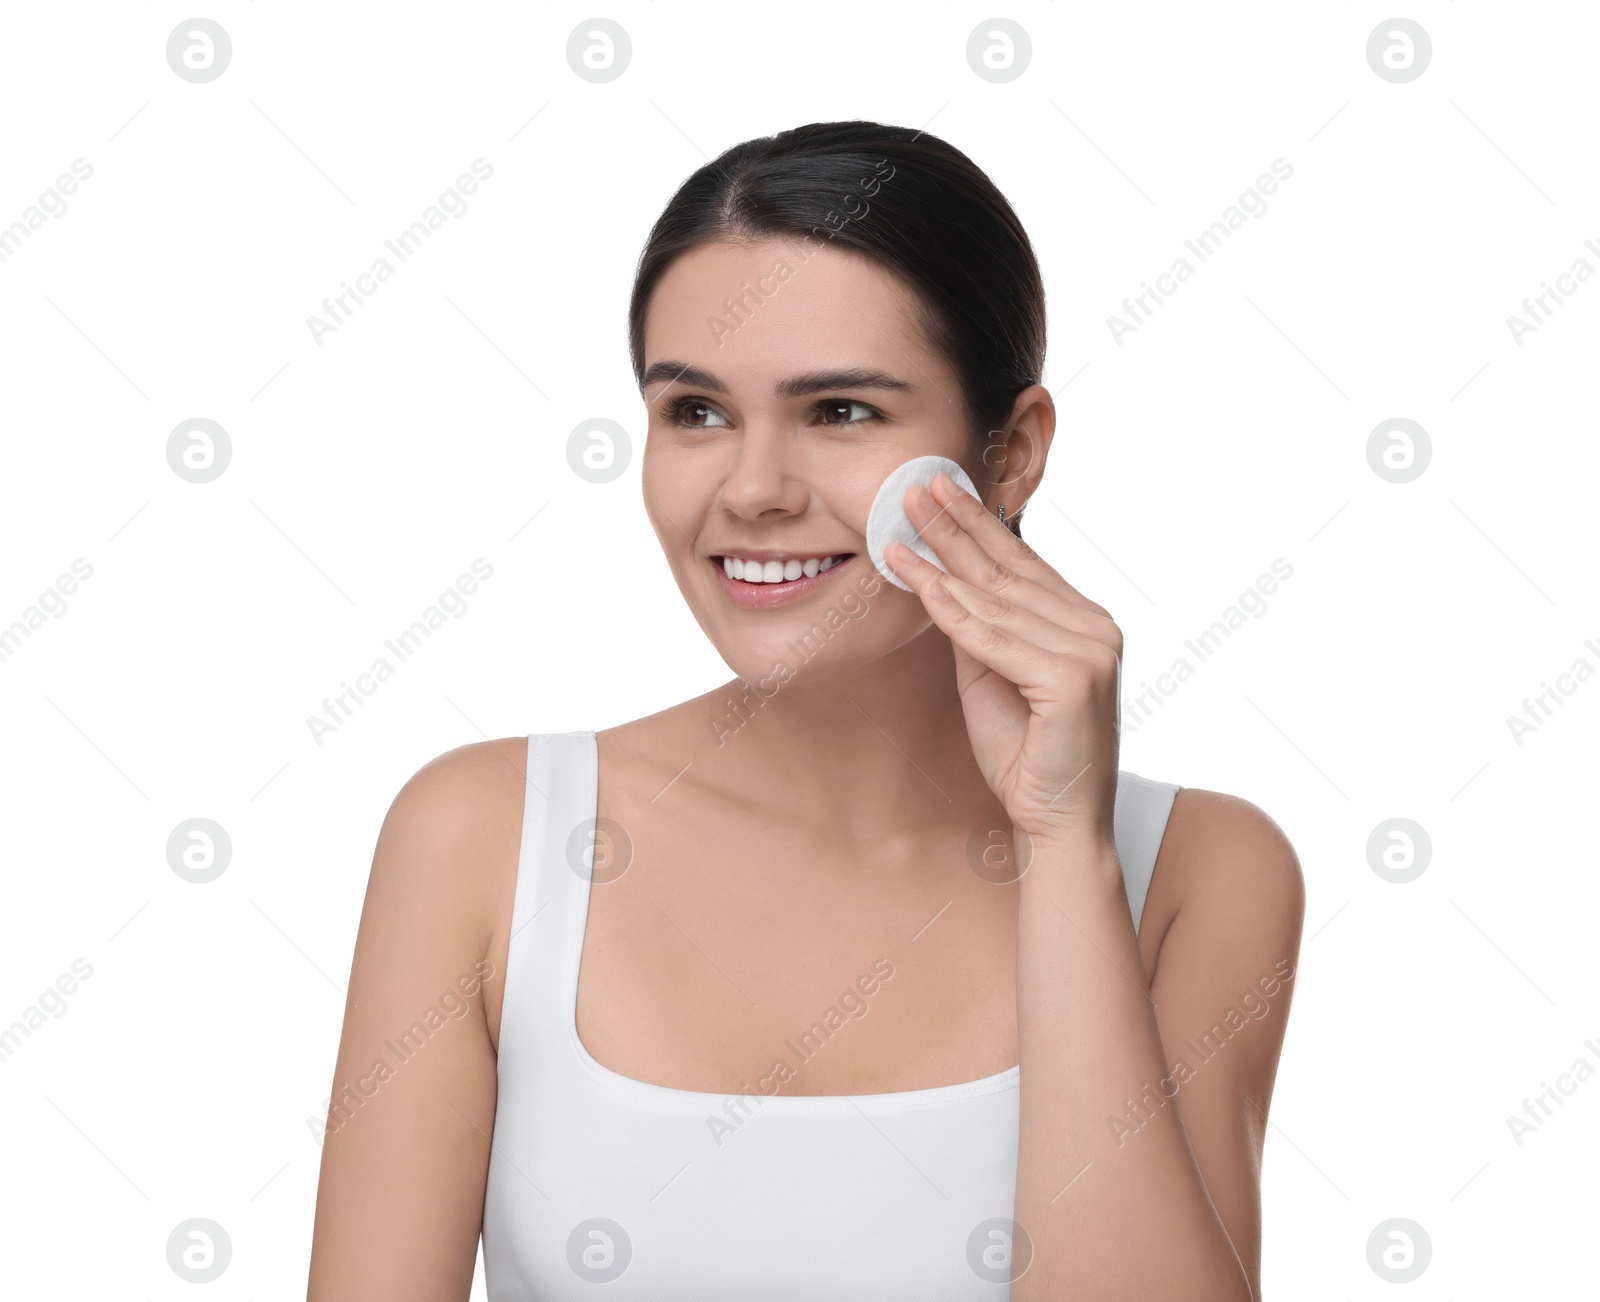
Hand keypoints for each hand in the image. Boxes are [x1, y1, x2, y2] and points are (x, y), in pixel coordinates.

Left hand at [885, 471, 1122, 845]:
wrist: (1060, 823)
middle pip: (1008, 570)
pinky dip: (953, 612)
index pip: (1022, 563)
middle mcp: (1096, 627)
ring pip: (997, 600)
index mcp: (1085, 622)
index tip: (939, 490)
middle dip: (956, 526)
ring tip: (902, 529)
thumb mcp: (994, 677)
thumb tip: (943, 580)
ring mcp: (1091, 651)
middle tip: (915, 487)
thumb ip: (980, 630)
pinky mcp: (1073, 679)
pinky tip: (921, 582)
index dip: (977, 524)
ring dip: (942, 561)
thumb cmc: (1027, 755)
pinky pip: (995, 639)